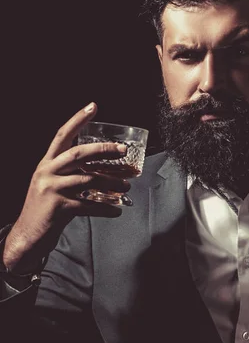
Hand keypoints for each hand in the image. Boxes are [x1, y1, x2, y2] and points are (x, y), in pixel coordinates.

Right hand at [3, 102, 130, 273]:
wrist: (27, 236)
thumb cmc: (45, 210)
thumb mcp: (53, 186)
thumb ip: (71, 175)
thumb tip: (104, 173)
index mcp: (46, 164)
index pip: (62, 135)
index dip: (77, 120)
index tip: (93, 107)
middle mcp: (47, 172)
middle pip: (78, 153)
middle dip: (103, 150)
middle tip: (122, 150)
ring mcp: (52, 189)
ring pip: (89, 180)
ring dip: (112, 182)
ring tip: (127, 185)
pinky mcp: (59, 207)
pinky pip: (90, 205)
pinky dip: (106, 208)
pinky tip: (116, 210)